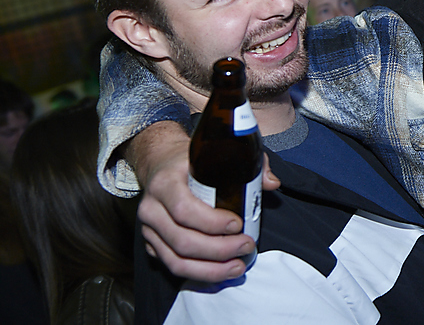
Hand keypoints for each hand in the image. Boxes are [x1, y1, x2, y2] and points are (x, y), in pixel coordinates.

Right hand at [129, 121, 279, 282]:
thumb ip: (247, 163)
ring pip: (177, 260)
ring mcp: (149, 230)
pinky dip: (199, 273)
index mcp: (165, 183)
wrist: (159, 164)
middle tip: (246, 245)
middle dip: (219, 250)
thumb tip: (271, 182)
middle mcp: (152, 209)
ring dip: (211, 269)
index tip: (238, 224)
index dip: (212, 222)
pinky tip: (220, 270)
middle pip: (183, 241)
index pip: (184, 210)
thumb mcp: (214, 153)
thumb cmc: (189, 161)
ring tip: (237, 266)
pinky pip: (174, 266)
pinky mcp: (152, 244)